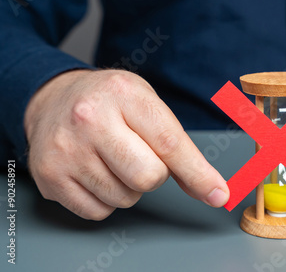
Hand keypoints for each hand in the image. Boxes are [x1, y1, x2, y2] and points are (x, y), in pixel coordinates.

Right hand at [24, 69, 228, 219]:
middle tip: (140, 155)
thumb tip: (212, 190)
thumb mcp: (148, 105)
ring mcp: (66, 148)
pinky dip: (105, 200)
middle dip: (155, 175)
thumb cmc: (111, 103)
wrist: (54, 99)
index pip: (170, 143)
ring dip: (128, 188)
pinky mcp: (48, 175)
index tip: (218, 193)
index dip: (198, 174)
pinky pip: (97, 211)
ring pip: (124, 198)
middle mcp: (90, 118)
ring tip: (113, 159)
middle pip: (148, 177)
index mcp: (124, 94)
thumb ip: (179, 146)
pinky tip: (95, 172)